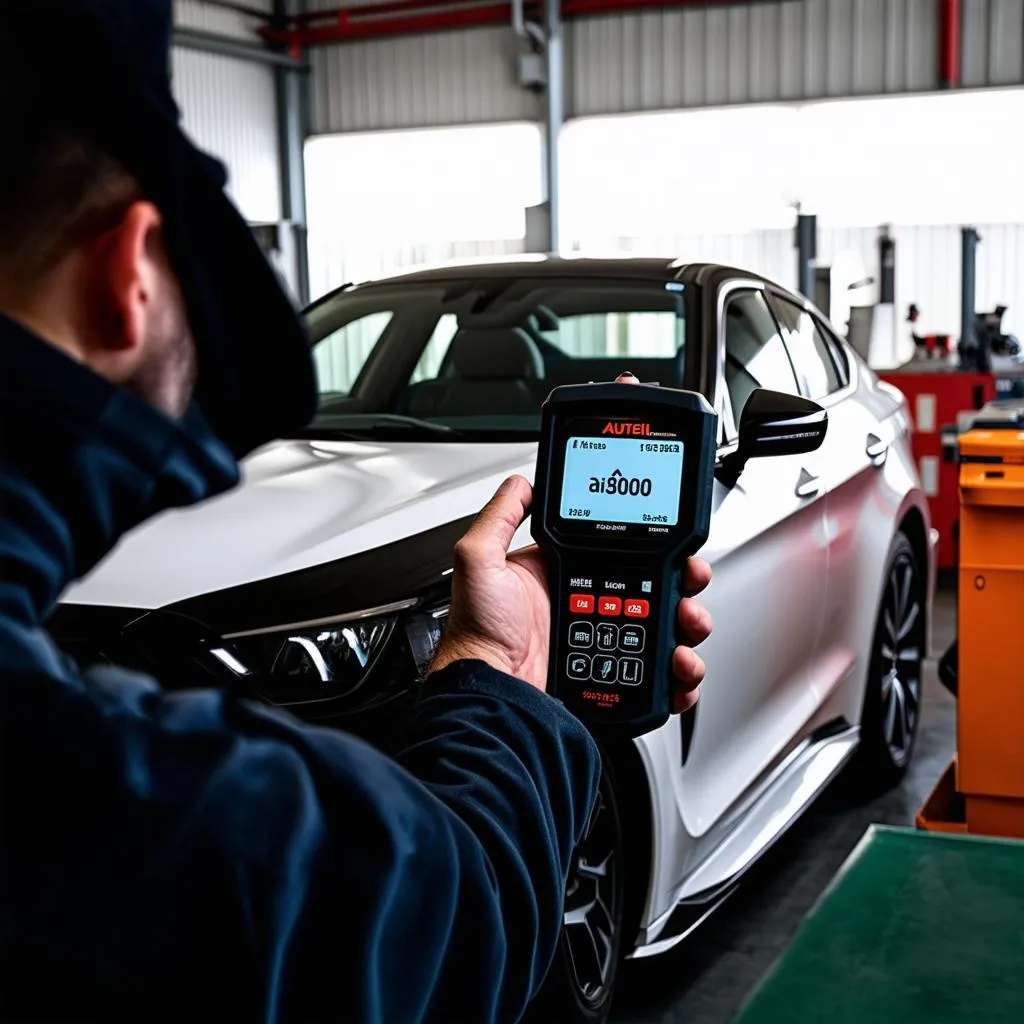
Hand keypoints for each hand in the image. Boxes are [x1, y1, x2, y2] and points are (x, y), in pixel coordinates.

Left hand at [430, 372, 712, 710]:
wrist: (489, 691)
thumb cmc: (479, 633)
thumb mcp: (480, 560)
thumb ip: (501, 516)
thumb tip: (521, 481)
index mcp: (567, 575)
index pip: (627, 554)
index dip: (659, 551)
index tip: (678, 553)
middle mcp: (589, 606)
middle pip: (657, 592)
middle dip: (685, 592)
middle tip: (688, 595)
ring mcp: (603, 643)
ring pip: (666, 632)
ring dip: (688, 630)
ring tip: (684, 634)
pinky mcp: (613, 679)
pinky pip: (659, 677)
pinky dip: (680, 675)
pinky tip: (678, 670)